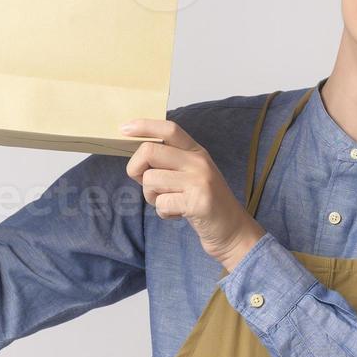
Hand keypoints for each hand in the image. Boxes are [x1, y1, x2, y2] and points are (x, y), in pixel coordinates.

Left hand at [122, 118, 264, 271]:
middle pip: (149, 151)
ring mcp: (199, 181)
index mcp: (196, 151)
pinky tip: (178, 214)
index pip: (169, 129)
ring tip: (170, 202)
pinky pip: (161, 203)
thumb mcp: (192, 174)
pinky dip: (164, 213)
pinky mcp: (198, 203)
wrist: (232, 231)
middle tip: (145, 183)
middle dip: (136, 169)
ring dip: (152, 197)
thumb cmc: (204, 202)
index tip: (123, 129)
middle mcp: (199, 162)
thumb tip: (137, 157)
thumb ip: (170, 162)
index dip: (144, 126)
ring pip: (151, 180)